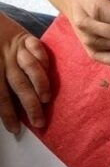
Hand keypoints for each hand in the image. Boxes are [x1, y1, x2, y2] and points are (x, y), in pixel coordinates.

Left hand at [0, 13, 49, 132]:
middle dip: (30, 105)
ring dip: (40, 83)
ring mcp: (16, 48)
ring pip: (31, 67)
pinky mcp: (26, 37)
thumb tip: (2, 102)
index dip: (7, 113)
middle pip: (18, 85)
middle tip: (39, 121)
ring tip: (46, 98)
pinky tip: (48, 70)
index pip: (0, 95)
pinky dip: (44, 59)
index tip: (14, 129)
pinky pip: (38, 48)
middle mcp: (5, 60)